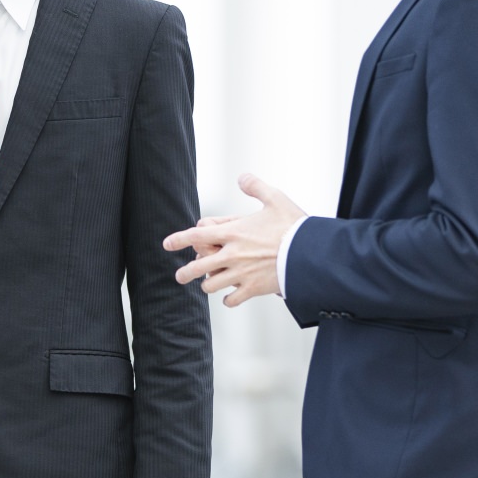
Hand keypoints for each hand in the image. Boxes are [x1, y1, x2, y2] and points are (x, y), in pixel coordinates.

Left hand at [163, 173, 305, 307]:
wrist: (310, 254)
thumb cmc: (293, 226)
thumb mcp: (275, 198)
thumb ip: (256, 187)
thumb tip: (242, 178)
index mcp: (232, 233)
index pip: (196, 235)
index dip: (178, 239)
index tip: (167, 244)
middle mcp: (231, 255)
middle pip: (196, 266)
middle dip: (184, 273)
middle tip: (180, 276)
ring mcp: (240, 274)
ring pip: (210, 285)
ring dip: (208, 284)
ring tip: (209, 283)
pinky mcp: (253, 289)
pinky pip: (231, 299)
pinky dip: (228, 298)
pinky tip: (230, 295)